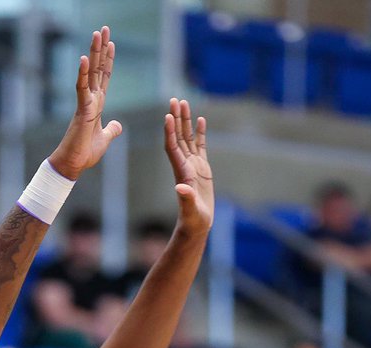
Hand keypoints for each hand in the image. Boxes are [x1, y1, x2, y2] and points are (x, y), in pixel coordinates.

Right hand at [49, 26, 121, 180]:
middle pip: (98, 69)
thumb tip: (118, 125)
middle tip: (104, 29)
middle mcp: (91, 100)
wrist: (73, 165)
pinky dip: (83, 73)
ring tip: (97, 33)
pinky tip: (85, 58)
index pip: (104, 77)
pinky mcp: (81, 111)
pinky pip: (82, 88)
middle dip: (101, 49)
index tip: (111, 44)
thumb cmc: (85, 154)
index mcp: (97, 105)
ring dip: (94, 52)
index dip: (108, 61)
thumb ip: (112, 130)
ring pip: (91, 73)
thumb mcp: (105, 139)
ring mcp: (86, 103)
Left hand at [164, 98, 212, 237]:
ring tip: (184, 102)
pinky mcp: (202, 168)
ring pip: (188, 138)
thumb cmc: (193, 219)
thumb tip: (181, 189)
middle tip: (174, 100)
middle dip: (176, 119)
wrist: (197, 224)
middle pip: (178, 137)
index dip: (169, 132)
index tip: (168, 116)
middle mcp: (185, 165)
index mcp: (181, 171)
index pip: (172, 147)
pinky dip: (200, 132)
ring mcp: (193, 165)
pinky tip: (201, 119)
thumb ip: (186, 199)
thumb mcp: (190, 210)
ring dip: (185, 121)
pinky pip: (200, 146)